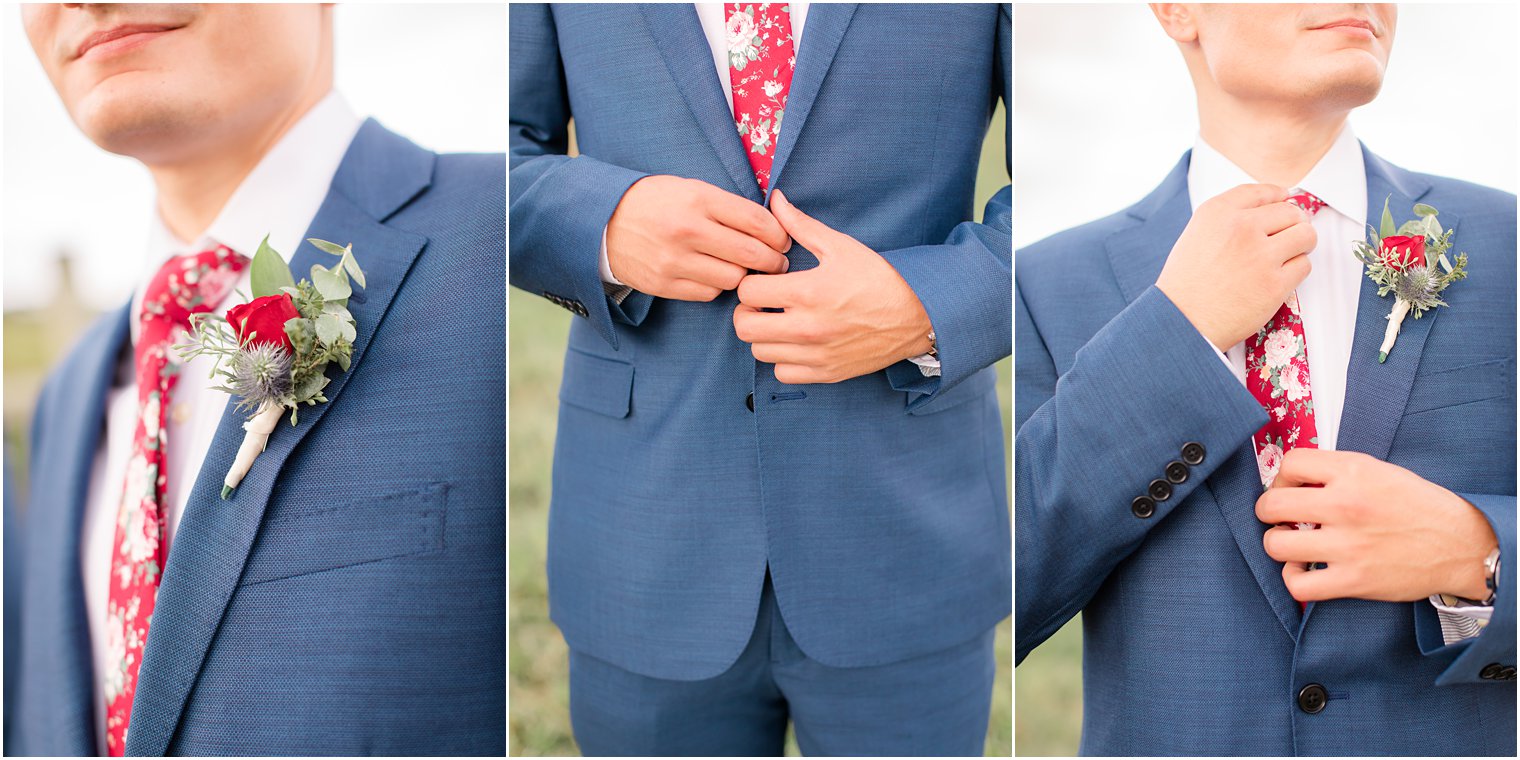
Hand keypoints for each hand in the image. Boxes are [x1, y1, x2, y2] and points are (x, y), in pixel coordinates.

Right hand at [606, 175, 790, 300]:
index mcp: (698, 199)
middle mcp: (688, 230)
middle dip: (774, 261)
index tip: (783, 240)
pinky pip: (709, 294)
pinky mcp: (664, 284)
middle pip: (752, 255)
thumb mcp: (691, 188)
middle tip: (778, 262)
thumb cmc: (656, 202)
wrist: (603, 222)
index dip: (779, 234)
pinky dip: (719, 287)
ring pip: (734, 279)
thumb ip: (729, 205)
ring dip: (745, 276)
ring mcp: (675, 260)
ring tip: (745, 269)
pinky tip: (716, 275)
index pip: (757, 222)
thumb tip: (775, 225)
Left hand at [733, 190, 932, 384]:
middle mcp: (807, 327)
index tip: (764, 280)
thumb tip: (776, 200)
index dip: (750, 282)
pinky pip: (782, 373)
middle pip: (744, 327)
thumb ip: (801, 226)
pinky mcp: (826, 372)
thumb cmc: (878, 278)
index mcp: (806, 291)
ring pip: (759, 352)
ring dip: (763, 335)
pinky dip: (782, 360)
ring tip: (779, 322)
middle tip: (762, 303)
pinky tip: (794, 343)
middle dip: (747, 311)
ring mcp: (816, 353)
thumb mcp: (840, 246)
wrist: (917, 315)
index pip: (747, 292)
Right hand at [1155, 184, 1316, 350]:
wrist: (1182, 321)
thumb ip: (1228, 218)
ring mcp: (1260, 256)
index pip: (1263, 191)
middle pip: (1291, 212)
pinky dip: (1296, 271)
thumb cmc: (1186, 283)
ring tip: (1288, 255)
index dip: (1279, 197)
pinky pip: (1304, 265)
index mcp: (1217, 213)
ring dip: (1301, 245)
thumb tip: (1269, 208)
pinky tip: (1279, 277)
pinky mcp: (1275, 284)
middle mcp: (1240, 228)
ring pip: (1305, 235)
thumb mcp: (1196, 235)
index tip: (1284, 202)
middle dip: (1294, 224)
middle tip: (1288, 236)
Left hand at [1255, 449, 1497, 602]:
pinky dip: (1293, 579)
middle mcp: (1347, 505)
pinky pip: (1297, 584)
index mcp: (1354, 472)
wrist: (1462, 545)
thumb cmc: (1420, 507)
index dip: (1283, 476)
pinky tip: (1304, 570)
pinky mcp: (1353, 580)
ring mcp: (1348, 545)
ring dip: (1279, 544)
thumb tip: (1293, 477)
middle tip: (1283, 517)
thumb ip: (1336, 471)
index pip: (1290, 463)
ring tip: (1294, 543)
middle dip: (1270, 511)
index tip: (1290, 487)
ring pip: (1275, 545)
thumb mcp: (1380, 471)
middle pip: (1270, 505)